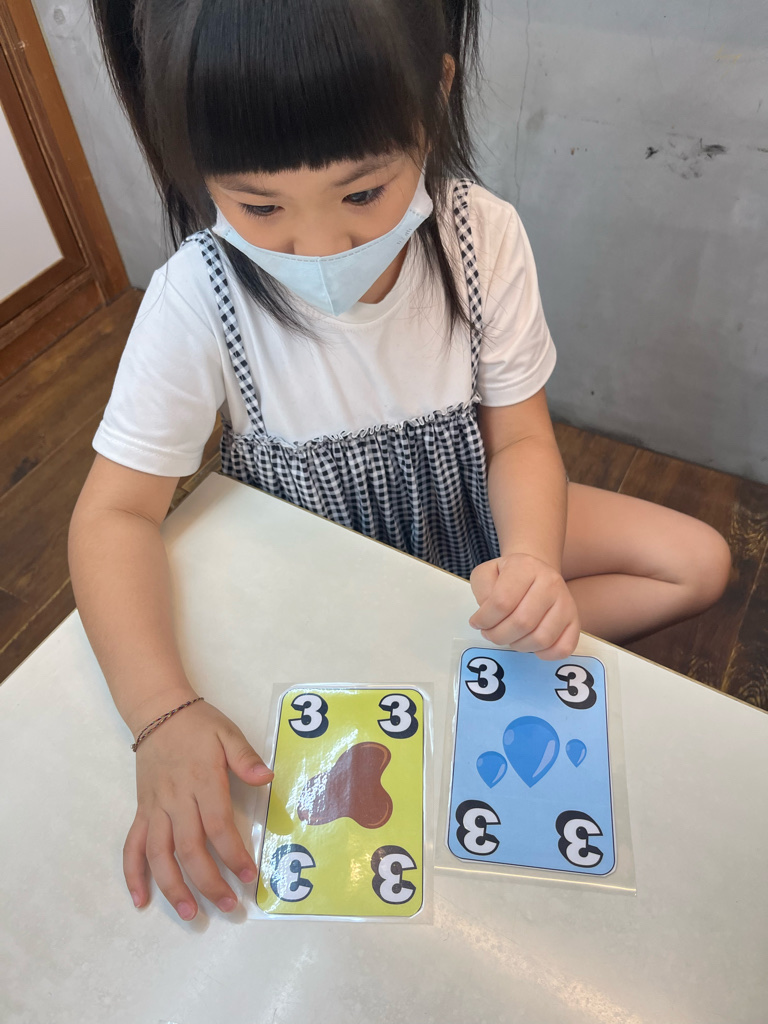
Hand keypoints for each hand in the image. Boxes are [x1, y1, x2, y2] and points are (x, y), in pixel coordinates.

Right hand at [124, 698, 272, 919]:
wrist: (158, 712)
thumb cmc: (199, 725)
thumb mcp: (227, 732)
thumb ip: (245, 757)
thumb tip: (267, 778)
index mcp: (201, 781)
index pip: (218, 826)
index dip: (233, 854)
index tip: (249, 875)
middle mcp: (176, 799)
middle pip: (189, 848)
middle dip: (209, 881)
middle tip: (229, 905)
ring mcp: (155, 808)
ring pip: (159, 855)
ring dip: (172, 887)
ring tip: (190, 913)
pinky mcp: (142, 811)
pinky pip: (132, 845)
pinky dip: (133, 874)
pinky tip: (141, 900)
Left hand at [469, 553, 579, 659]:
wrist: (535, 572)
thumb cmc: (508, 576)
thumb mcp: (487, 573)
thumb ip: (482, 590)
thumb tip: (488, 616)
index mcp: (525, 567)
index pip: (502, 602)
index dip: (485, 619)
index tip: (477, 623)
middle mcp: (550, 582)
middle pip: (522, 623)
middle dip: (498, 635)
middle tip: (490, 634)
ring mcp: (566, 602)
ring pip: (541, 638)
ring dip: (518, 645)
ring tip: (508, 637)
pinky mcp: (575, 621)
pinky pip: (563, 648)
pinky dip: (544, 654)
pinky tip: (529, 644)